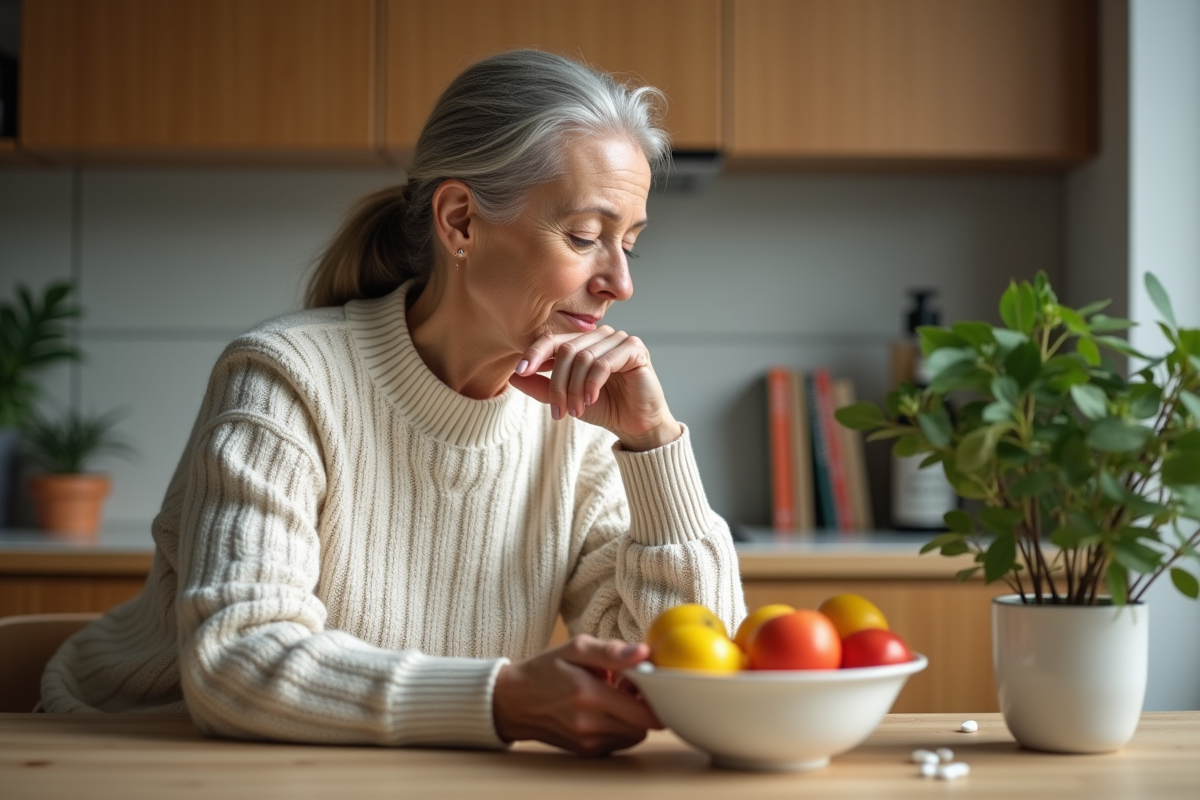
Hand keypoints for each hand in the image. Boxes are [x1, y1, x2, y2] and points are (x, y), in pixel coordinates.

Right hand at [492, 635, 661, 755]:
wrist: (513, 701)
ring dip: (633, 718)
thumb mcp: (575, 648)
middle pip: (644, 725)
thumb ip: (611, 651)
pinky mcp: (586, 751)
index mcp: (588, 694)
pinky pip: (619, 742)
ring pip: (634, 735)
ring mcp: (588, 742)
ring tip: (615, 697)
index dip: (654, 694)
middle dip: (646, 706)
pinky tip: (606, 711)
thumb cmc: (545, 670)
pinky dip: (621, 728)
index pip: (645, 710)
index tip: (647, 679)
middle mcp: (589, 724)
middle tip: (632, 686)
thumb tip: (643, 653)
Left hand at [508, 326, 682, 450]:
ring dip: (575, 389)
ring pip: (583, 357)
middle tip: (558, 412)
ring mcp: (618, 339)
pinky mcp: (634, 348)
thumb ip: (541, 387)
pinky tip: (591, 400)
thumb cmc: (604, 408)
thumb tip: (513, 376)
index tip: (520, 372)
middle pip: (566, 350)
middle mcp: (600, 336)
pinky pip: (603, 363)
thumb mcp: (566, 399)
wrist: (635, 424)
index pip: (552, 339)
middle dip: (558, 384)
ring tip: (576, 411)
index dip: (534, 353)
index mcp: (582, 342)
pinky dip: (592, 384)